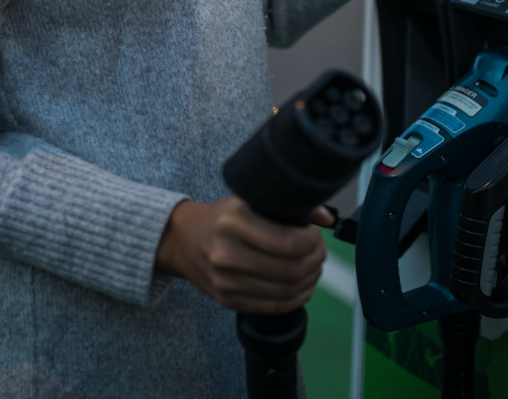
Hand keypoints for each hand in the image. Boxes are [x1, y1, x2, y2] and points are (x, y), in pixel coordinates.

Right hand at [155, 197, 331, 313]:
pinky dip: (296, 299)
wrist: (181, 241)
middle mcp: (227, 254)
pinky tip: (302, 287)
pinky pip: (273, 307)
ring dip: (309, 281)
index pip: (287, 243)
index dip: (312, 242)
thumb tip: (326, 218)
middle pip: (290, 270)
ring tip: (314, 268)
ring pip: (285, 292)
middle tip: (319, 252)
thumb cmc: (219, 217)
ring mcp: (226, 281)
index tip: (315, 235)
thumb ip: (287, 205)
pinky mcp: (228, 300)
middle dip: (315, 261)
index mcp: (233, 222)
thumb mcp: (247, 199)